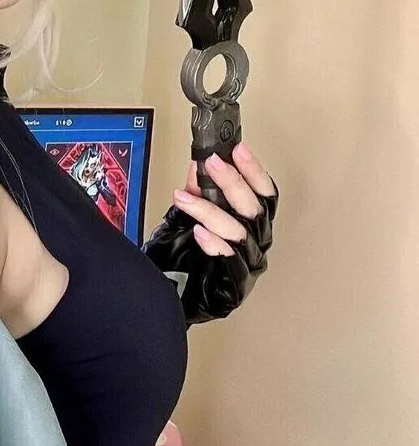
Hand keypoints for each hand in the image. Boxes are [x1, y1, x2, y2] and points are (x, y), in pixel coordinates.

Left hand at [142, 142, 277, 325]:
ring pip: (238, 230)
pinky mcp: (238, 282)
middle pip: (253, 207)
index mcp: (253, 220)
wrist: (183, 296)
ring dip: (209, 210)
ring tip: (185, 198)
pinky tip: (199, 232)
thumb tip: (195, 166)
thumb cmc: (192, 255)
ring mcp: (250, 261)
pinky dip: (214, 243)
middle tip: (211, 164)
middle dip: (232, 182)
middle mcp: (258, 239)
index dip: (253, 169)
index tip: (238, 149)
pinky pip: (230, 259)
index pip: (263, 191)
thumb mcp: (191, 214)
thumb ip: (196, 191)